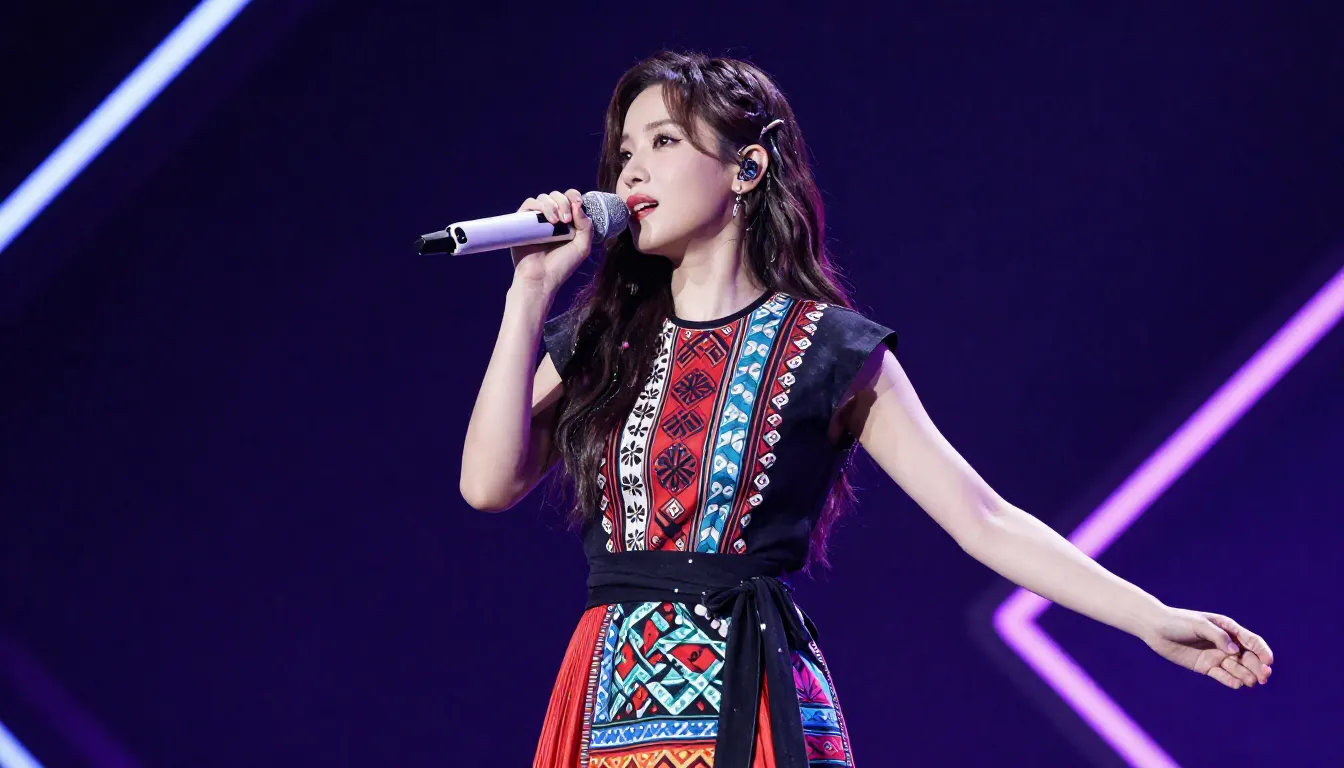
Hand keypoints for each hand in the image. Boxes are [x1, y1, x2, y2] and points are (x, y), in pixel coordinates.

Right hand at [510, 189, 593, 295]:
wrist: (541, 279)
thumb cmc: (561, 266)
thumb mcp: (582, 247)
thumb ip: (586, 226)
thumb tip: (578, 205)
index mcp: (566, 222)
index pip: (569, 199)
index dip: (574, 196)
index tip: (578, 203)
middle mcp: (551, 218)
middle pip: (557, 195)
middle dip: (564, 202)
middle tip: (567, 220)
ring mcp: (536, 220)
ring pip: (544, 197)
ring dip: (553, 204)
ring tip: (557, 222)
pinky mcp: (522, 222)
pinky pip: (529, 204)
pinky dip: (539, 206)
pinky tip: (548, 220)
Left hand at [1144, 607, 1273, 688]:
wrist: (1155, 629)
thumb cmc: (1178, 622)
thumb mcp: (1199, 625)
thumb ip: (1218, 636)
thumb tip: (1234, 651)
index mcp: (1228, 629)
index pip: (1252, 641)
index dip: (1262, 651)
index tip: (1269, 662)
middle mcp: (1225, 644)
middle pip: (1248, 658)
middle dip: (1258, 667)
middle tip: (1263, 677)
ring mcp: (1216, 656)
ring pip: (1237, 668)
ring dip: (1246, 675)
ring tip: (1250, 681)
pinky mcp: (1206, 667)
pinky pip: (1222, 676)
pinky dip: (1231, 681)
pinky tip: (1237, 684)